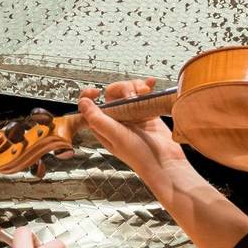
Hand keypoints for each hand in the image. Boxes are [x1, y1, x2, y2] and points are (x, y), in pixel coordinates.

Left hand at [77, 77, 189, 197]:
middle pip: (112, 93)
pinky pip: (143, 95)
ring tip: (145, 92)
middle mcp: (116, 119)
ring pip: (128, 91)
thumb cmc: (140, 156)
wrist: (164, 162)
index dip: (89, 95)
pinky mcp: (146, 112)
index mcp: (103, 126)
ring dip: (136, 87)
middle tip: (132, 96)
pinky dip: (147, 87)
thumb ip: (98, 120)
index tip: (96, 91)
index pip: (89, 105)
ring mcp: (131, 114)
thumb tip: (83, 103)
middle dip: (123, 88)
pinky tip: (151, 85)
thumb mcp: (116, 137)